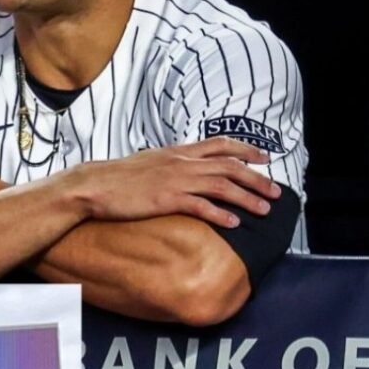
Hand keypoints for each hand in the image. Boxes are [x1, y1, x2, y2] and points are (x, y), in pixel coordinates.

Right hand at [67, 137, 281, 227]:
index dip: (246, 149)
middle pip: (229, 166)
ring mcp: (174, 180)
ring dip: (247, 197)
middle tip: (276, 191)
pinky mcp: (166, 198)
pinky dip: (220, 214)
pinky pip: (200, 206)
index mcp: (177, 153)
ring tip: (264, 210)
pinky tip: (234, 223)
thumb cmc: (115, 179)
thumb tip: (179, 172)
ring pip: (221, 185)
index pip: (220, 145)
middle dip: (256, 178)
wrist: (92, 185)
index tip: (264, 157)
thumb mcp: (147, 163)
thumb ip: (168, 165)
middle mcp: (180, 162)